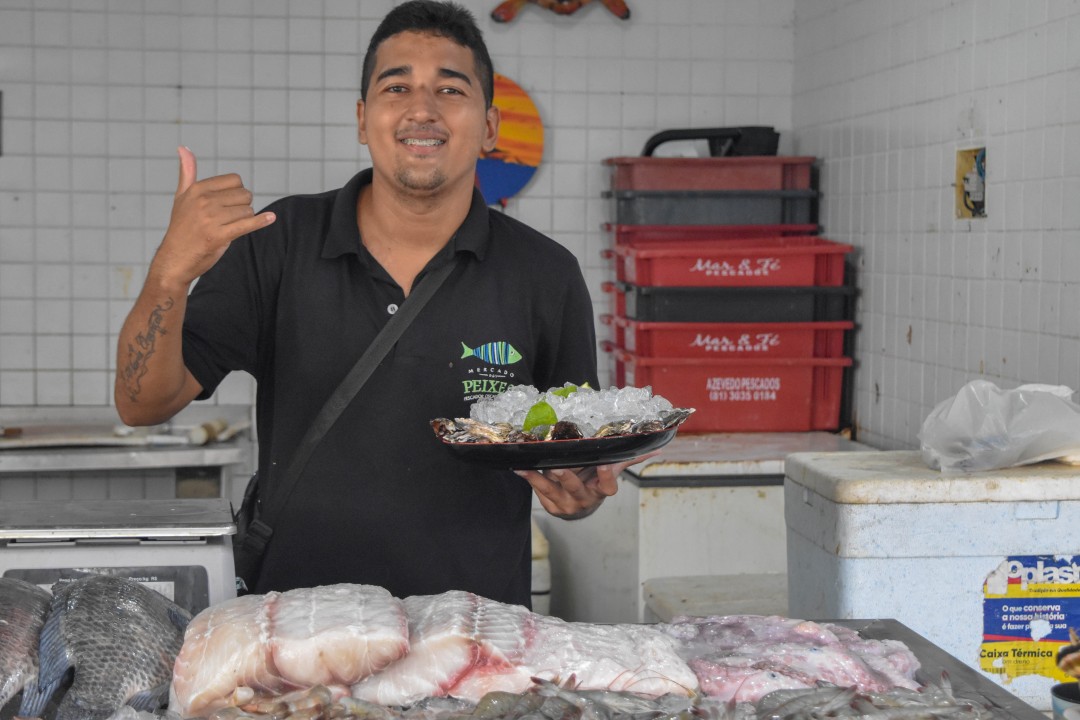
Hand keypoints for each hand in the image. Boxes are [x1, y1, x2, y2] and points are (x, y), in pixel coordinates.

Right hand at [154, 147, 275, 286]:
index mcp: (197, 189)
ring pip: (247, 211)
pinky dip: (261, 221)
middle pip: (244, 195)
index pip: (235, 181)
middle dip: (243, 207)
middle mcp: (203, 201)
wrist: (174, 259)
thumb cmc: (182, 228)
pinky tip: (271, 218)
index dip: (238, 193)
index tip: (228, 204)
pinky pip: (247, 224)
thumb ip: (187, 172)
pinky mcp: (219, 236)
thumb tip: (183, 147)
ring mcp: (211, 219)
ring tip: (228, 228)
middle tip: (228, 219)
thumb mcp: (182, 197)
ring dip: (245, 220)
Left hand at [516, 451, 659, 519]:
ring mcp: (565, 504)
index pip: (608, 486)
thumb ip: (630, 459)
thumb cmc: (596, 482)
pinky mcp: (550, 505)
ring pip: (551, 490)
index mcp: (601, 491)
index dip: (607, 477)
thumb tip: (658, 447)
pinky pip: (538, 491)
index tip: (605, 463)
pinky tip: (518, 467)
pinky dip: (528, 478)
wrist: (579, 507)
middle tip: (558, 466)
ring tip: (526, 468)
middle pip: (575, 488)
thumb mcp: (612, 472)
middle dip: (567, 477)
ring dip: (538, 478)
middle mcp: (584, 499)